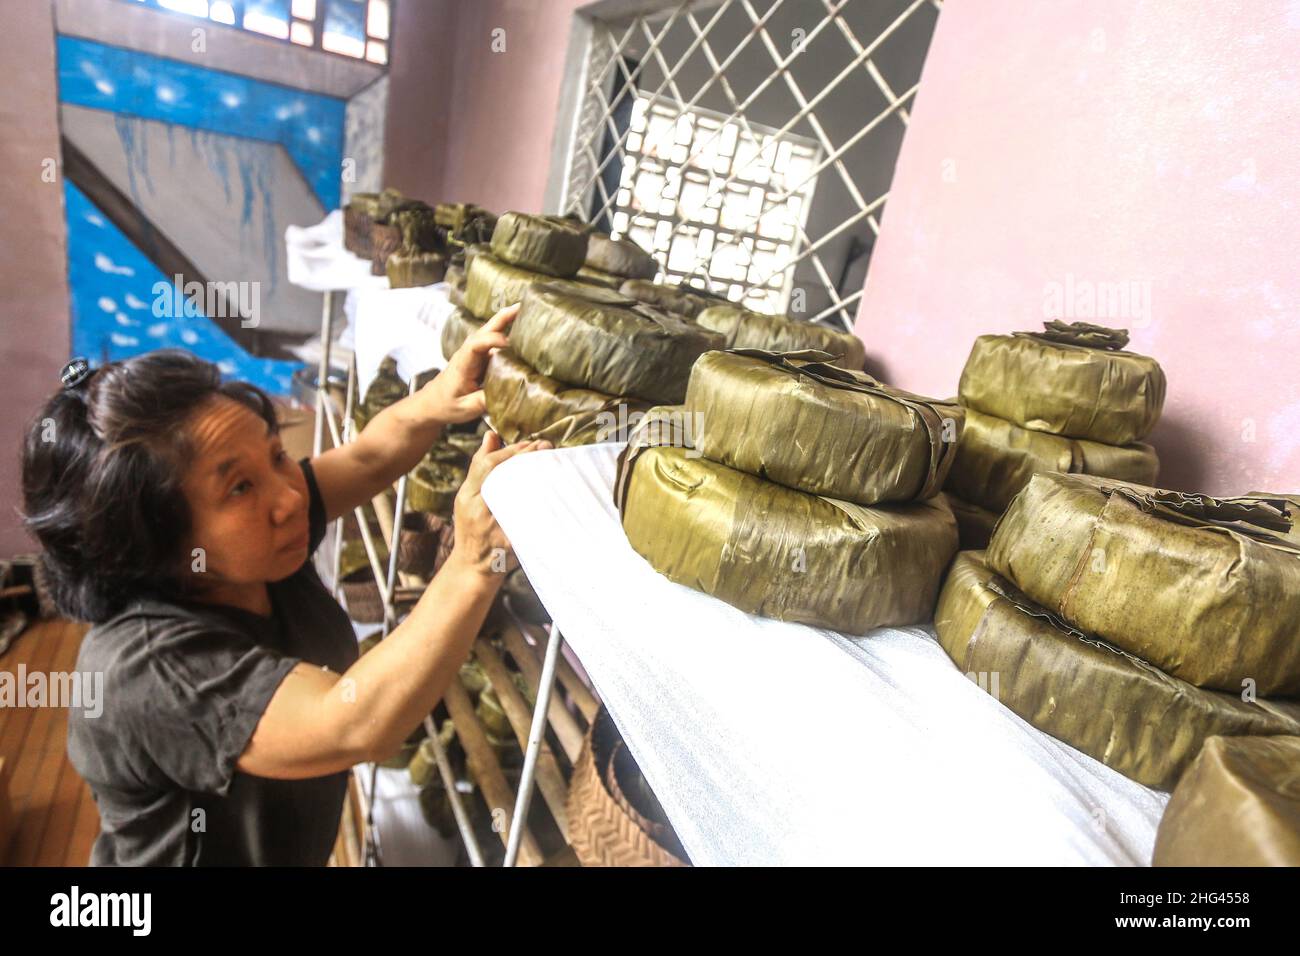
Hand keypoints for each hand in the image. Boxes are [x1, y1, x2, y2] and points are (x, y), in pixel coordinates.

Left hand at [420, 303, 516, 423]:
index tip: (508, 344)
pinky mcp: (480, 359)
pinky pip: (495, 344)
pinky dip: (507, 334)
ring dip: (506, 322)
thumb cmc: (446, 405)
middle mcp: (468, 354)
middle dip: (502, 318)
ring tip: (525, 313)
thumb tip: (508, 393)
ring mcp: (474, 355)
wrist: (432, 404)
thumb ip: (485, 401)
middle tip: (520, 307)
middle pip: (484, 330)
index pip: (475, 345)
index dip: (492, 340)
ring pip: (490, 333)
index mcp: (463, 364)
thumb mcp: (465, 408)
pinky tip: (521, 332)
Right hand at [448, 431, 550, 579]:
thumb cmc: (473, 528)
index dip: (510, 451)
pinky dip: (539, 505)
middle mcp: (476, 510)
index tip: (531, 442)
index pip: (487, 465)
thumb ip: (480, 466)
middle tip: (546, 446)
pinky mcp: (509, 542)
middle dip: (525, 458)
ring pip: (514, 496)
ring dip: (535, 477)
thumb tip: (491, 435)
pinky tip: (553, 494)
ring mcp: (492, 527)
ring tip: (552, 463)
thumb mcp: (469, 496)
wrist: (473, 568)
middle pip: (501, 476)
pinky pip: (526, 520)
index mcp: (467, 496)